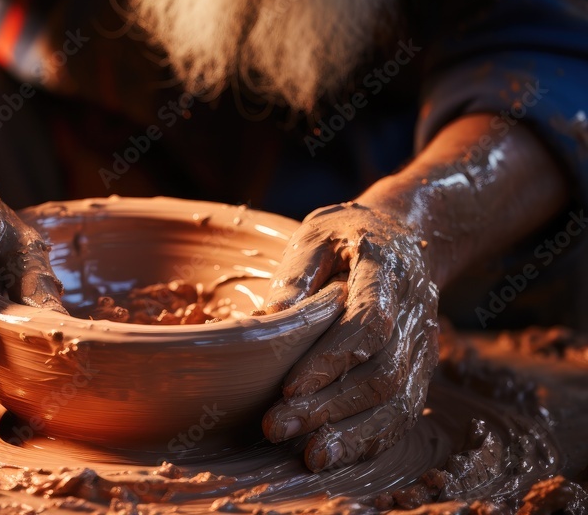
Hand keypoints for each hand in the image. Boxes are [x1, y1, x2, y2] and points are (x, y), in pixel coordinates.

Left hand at [260, 202, 438, 471]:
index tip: (289, 386)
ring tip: (307, 455)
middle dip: (329, 406)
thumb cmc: (348, 235)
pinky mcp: (421, 369)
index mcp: (388, 271)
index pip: (369, 323)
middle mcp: (415, 312)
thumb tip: (267, 319)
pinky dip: (371, 439)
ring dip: (352, 433)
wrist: (406, 236)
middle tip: (276, 427)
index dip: (332, 359)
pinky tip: (334, 453)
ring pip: (398, 401)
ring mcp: (424, 345)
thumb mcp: (317, 234)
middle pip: (382, 372)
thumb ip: (296, 273)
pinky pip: (404, 413)